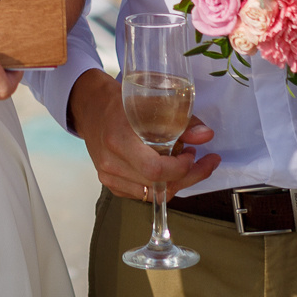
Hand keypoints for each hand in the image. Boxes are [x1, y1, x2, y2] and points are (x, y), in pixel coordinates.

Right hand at [68, 69, 219, 201]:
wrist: (90, 108)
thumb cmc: (120, 102)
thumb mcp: (151, 102)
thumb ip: (182, 121)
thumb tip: (206, 136)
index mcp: (118, 140)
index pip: (154, 170)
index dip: (180, 168)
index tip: (192, 154)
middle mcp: (111, 163)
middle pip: (157, 186)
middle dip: (188, 176)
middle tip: (202, 161)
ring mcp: (108, 176)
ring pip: (153, 194)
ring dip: (176, 181)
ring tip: (185, 161)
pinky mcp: (110, 184)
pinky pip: (143, 193)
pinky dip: (161, 184)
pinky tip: (167, 168)